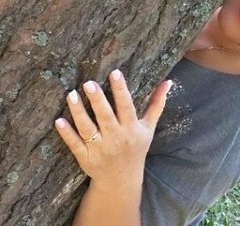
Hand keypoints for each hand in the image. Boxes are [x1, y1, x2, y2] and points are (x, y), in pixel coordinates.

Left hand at [55, 70, 171, 188]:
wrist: (122, 179)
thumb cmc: (136, 148)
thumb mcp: (148, 127)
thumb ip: (157, 104)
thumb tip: (168, 82)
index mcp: (131, 129)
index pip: (126, 106)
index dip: (121, 90)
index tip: (115, 73)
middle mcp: (116, 138)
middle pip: (105, 116)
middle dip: (97, 100)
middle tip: (89, 83)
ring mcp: (99, 148)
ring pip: (87, 128)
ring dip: (78, 112)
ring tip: (71, 94)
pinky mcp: (85, 157)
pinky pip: (74, 144)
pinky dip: (66, 133)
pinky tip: (59, 120)